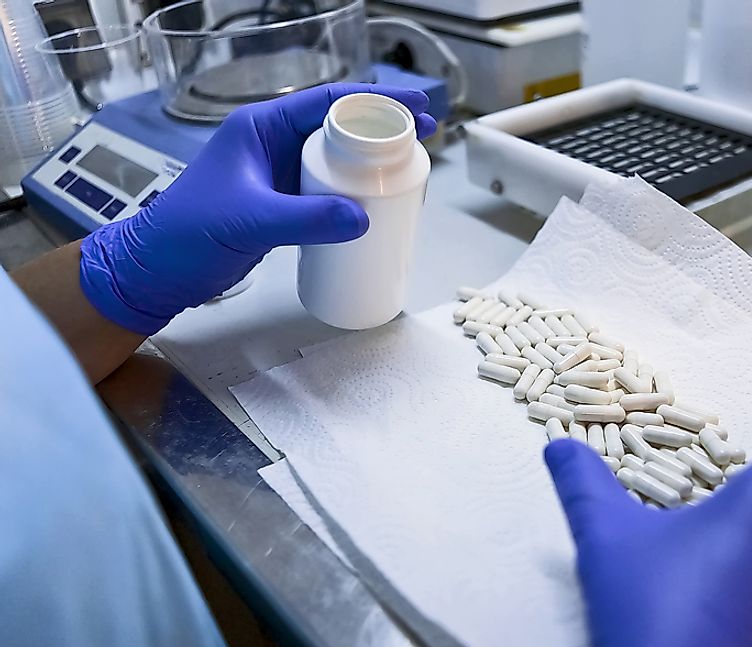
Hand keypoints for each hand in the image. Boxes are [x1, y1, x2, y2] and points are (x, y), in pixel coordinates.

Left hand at [79, 83, 436, 334]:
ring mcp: (279, 174)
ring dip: (373, 162)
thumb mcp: (250, 221)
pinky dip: (356, 193)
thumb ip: (306, 218)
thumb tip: (363, 217)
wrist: (158, 270)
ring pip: (337, 159)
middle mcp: (273, 144)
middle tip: (423, 138)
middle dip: (383, 129)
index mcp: (261, 128)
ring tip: (410, 169)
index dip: (375, 102)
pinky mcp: (283, 204)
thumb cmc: (187, 234)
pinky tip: (378, 203)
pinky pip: (329, 190)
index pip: (328, 102)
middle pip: (339, 126)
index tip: (414, 107)